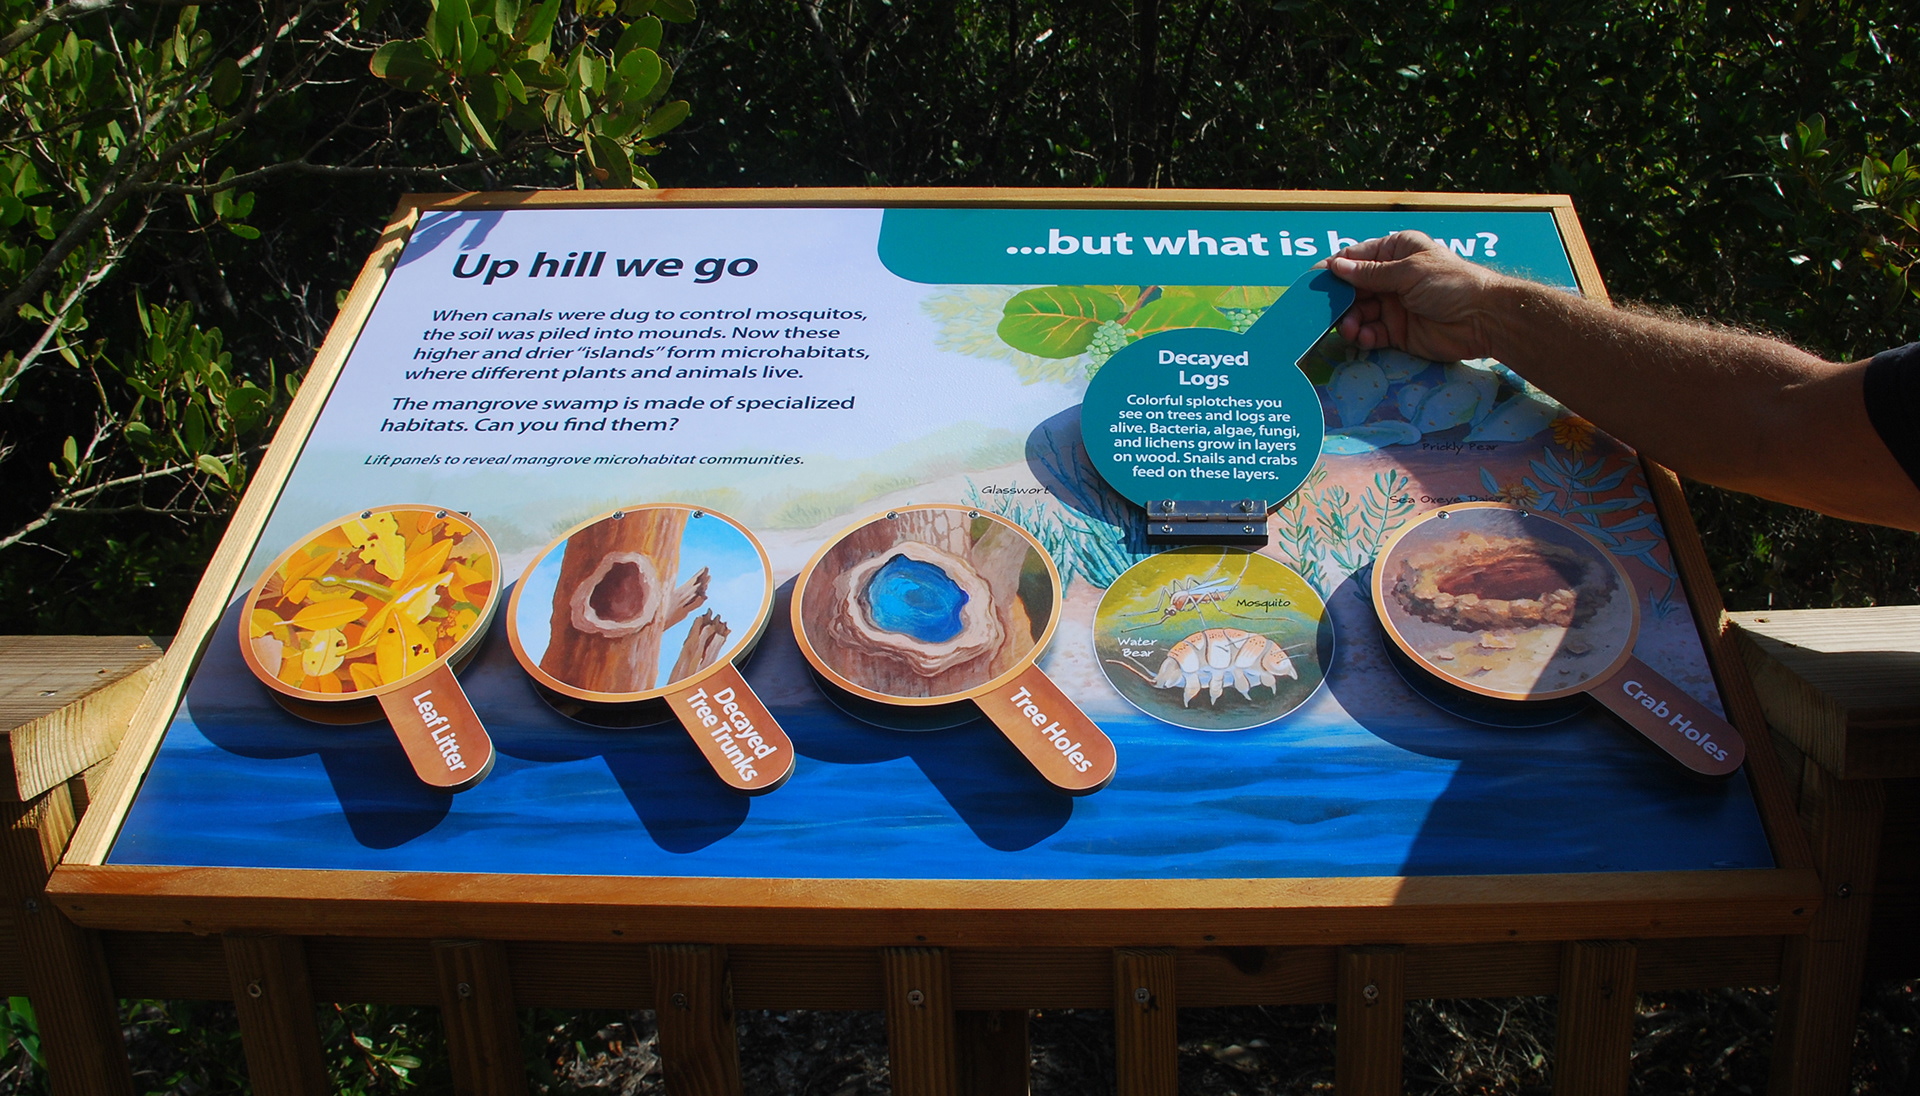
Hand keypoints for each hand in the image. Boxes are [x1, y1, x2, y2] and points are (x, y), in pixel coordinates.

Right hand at [1327, 231, 1502, 361]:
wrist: (1483, 319)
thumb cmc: (1451, 283)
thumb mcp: (1409, 272)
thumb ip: (1370, 273)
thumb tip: (1336, 266)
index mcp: (1395, 252)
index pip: (1355, 257)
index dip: (1333, 268)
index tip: (1313, 282)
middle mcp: (1390, 278)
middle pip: (1352, 288)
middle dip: (1338, 300)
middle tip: (1325, 312)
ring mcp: (1392, 305)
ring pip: (1358, 313)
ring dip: (1348, 321)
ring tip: (1348, 328)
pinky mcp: (1396, 332)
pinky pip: (1371, 333)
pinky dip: (1363, 336)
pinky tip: (1362, 338)